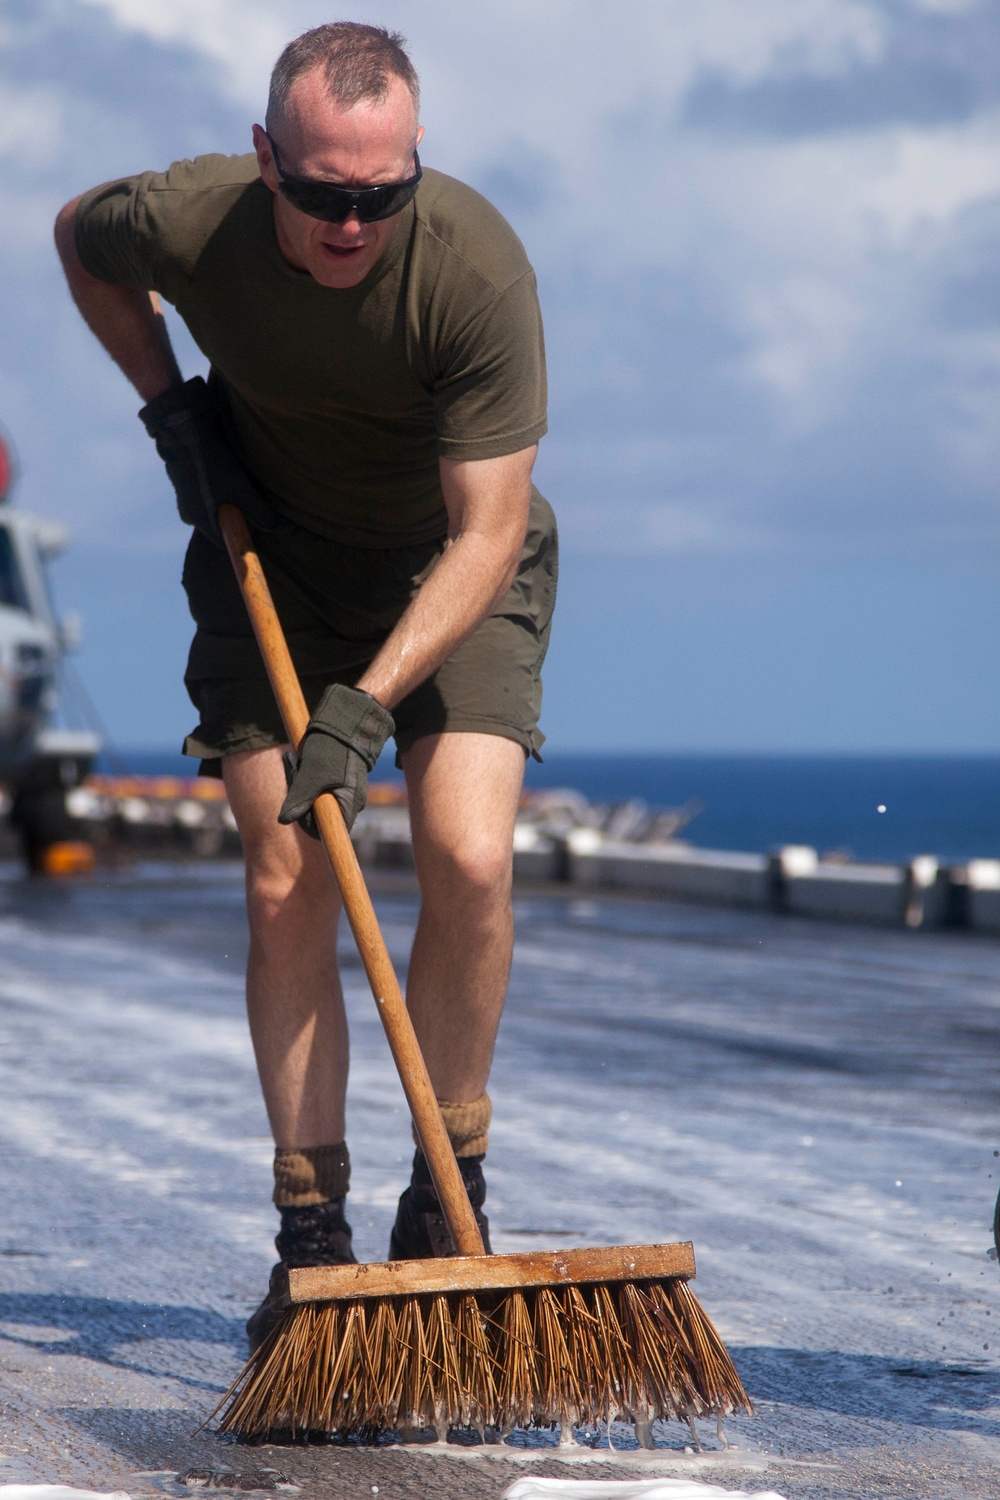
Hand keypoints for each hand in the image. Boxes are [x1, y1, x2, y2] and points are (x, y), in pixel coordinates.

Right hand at [139, 375, 279, 545]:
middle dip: (237, 516)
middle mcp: (189, 513)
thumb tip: (273, 527)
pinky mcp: (185, 482)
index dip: (243, 535)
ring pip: (214, 507)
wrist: (185, 428)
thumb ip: (259, 512)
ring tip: (237, 481)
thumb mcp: (241, 489)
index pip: (226, 542)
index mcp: (200, 519)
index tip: (256, 524)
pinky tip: (224, 471)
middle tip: (250, 498)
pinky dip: (218, 487)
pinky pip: (207, 493)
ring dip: (228, 499)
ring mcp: (184, 498)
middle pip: (220, 525)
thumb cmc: (213, 462)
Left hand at [279, 684, 394, 835]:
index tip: (296, 804)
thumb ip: (298, 799)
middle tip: (295, 775)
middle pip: (319, 814)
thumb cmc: (332, 748)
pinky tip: (302, 759)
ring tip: (298, 762)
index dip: (306, 822)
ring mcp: (347, 789)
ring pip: (317, 797)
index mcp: (349, 805)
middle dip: (301, 798)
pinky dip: (308, 775)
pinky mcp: (341, 778)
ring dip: (303, 784)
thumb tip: (284, 820)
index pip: (326, 830)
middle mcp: (351, 801)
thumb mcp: (311, 775)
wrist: (347, 721)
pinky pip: (320, 785)